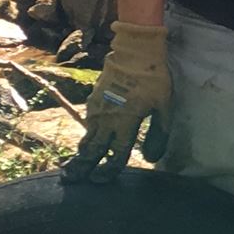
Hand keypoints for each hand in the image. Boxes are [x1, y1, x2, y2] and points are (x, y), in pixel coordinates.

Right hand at [66, 20, 171, 179]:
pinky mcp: (93, 100)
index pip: (118, 153)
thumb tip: (152, 159)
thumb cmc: (153, 79)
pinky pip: (87, 124)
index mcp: (127, 122)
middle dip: (83, 166)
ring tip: (69, 169)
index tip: (101, 182)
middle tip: (71, 181)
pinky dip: (84, 137)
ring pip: (87, 137)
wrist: (135, 51)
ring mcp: (98, 109)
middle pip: (94, 149)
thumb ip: (159, 133)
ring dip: (79, 154)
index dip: (110, 169)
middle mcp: (109, 119)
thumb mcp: (164, 106)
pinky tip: (82, 145)